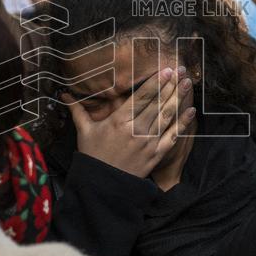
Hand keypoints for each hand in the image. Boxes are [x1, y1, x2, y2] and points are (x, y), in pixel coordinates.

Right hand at [68, 66, 196, 178]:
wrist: (103, 186)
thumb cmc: (92, 156)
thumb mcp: (84, 131)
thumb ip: (78, 110)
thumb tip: (64, 95)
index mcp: (119, 121)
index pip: (142, 97)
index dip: (156, 82)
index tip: (166, 70)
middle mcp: (136, 129)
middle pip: (157, 103)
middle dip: (170, 85)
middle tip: (181, 70)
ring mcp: (148, 142)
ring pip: (167, 115)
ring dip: (178, 98)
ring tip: (187, 83)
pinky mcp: (156, 154)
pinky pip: (172, 136)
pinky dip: (182, 123)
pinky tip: (191, 111)